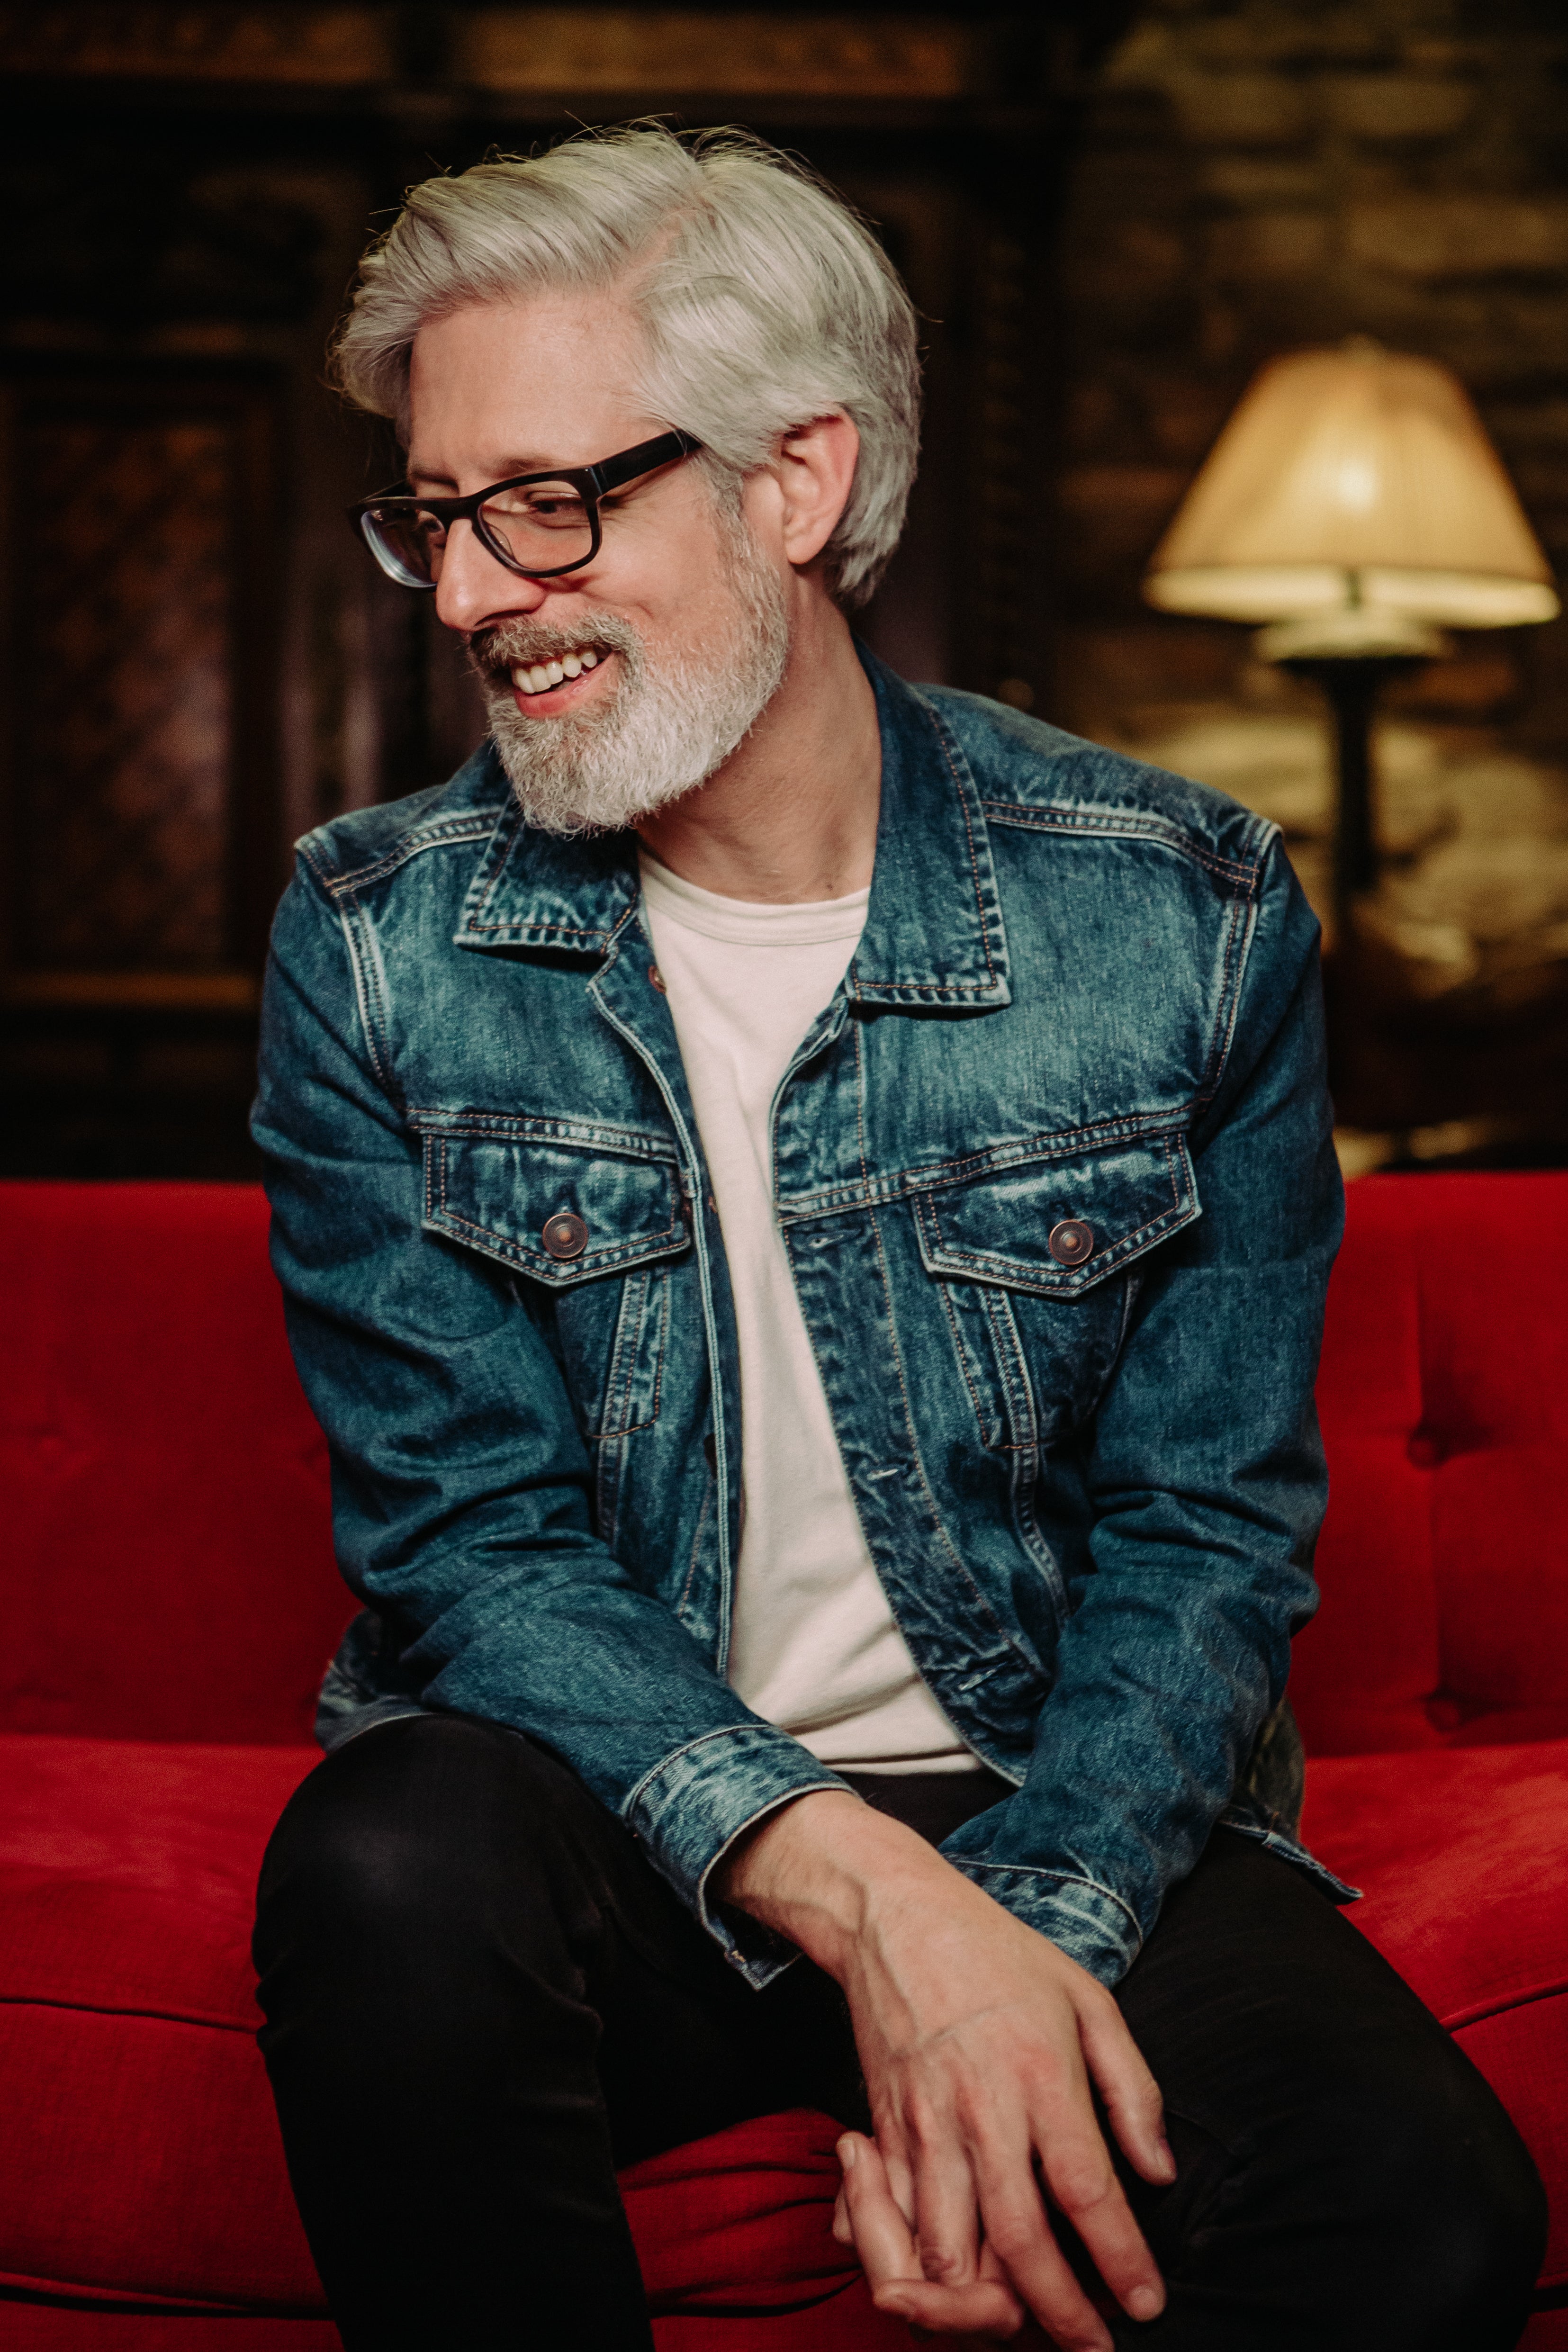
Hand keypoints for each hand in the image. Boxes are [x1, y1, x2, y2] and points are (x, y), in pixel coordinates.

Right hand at [717, 1792, 1174, 2349]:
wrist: (893, 1916)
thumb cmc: (998, 1954)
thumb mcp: (1088, 1999)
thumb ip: (1133, 2090)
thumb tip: (1159, 2172)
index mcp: (1040, 2073)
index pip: (1086, 2189)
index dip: (1120, 2259)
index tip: (1147, 2305)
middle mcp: (980, 2109)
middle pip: (1018, 2239)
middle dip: (1058, 2314)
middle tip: (1093, 2347)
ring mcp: (924, 2124)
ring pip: (949, 2250)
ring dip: (987, 2308)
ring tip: (1028, 2327)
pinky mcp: (885, 2132)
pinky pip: (900, 2225)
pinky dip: (925, 2273)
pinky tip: (960, 2290)